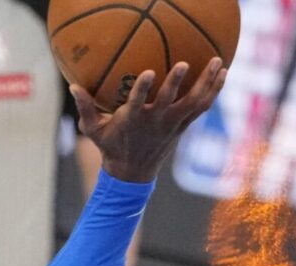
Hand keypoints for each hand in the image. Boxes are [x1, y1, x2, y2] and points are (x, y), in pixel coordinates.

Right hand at [72, 58, 226, 182]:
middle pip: (170, 102)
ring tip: (218, 62)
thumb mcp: (93, 131)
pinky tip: (222, 75)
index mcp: (134, 120)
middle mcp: (156, 122)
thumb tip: (72, 86)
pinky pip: (202, 107)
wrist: (132, 174)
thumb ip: (85, 108)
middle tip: (184, 63)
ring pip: (194, 103)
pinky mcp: (183, 126)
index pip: (138, 102)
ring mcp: (173, 124)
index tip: (147, 72)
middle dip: (176, 84)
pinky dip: (213, 91)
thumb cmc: (111, 147)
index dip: (143, 89)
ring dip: (207, 83)